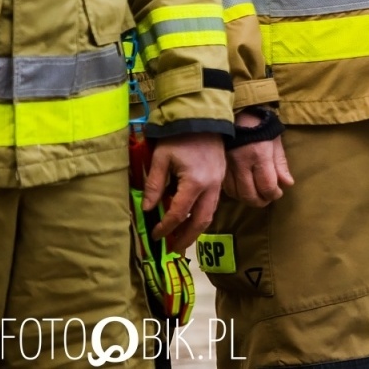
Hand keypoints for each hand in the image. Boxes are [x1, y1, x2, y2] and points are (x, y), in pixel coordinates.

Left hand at [145, 133, 224, 253]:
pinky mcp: (220, 178)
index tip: (155, 235)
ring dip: (196, 229)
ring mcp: (219, 183)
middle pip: (201, 220)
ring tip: (182, 239)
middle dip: (187, 237)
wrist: (204, 119)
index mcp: (195, 183)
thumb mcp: (161, 159)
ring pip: (210, 213)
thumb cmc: (179, 137)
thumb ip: (154, 185)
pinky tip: (191, 219)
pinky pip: (212, 203)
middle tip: (174, 249)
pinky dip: (201, 215)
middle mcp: (211, 186)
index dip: (166, 228)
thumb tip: (147, 209)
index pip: (179, 213)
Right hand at [224, 110, 293, 206]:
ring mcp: (228, 165)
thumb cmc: (262, 127)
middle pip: (249, 194)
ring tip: (257, 196)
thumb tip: (287, 184)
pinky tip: (243, 190)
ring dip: (247, 199)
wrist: (238, 113)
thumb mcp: (276, 142)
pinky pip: (225, 187)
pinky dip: (235, 193)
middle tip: (267, 199)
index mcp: (259, 155)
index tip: (278, 192)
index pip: (267, 186)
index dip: (274, 194)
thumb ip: (281, 164)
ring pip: (235, 194)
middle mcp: (242, 163)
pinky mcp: (219, 166)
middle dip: (261, 201)